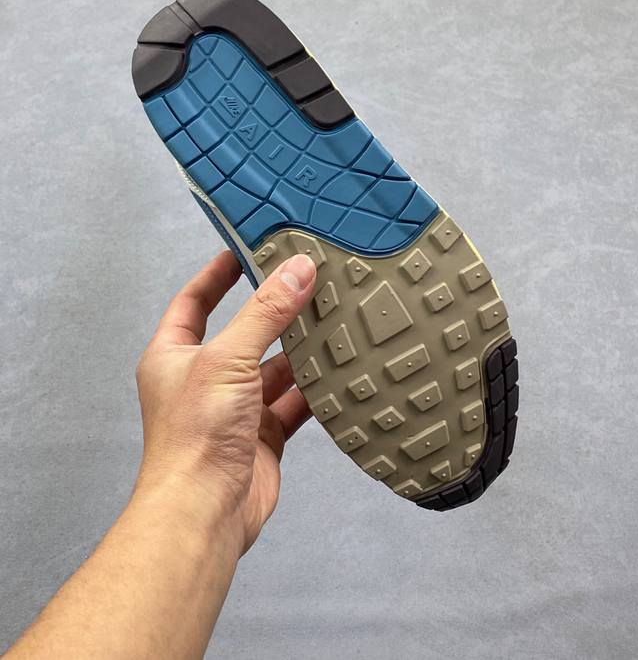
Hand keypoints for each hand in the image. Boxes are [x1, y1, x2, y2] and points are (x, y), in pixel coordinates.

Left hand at [134, 250, 316, 554]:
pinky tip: (337, 371)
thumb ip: (265, 313)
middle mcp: (203, 379)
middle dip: (273, 312)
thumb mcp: (228, 359)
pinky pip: (292, 402)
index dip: (218, 274)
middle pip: (243, 333)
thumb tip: (296, 270)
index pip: (195, 301)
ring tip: (330, 319)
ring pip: (272, 368)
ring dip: (298, 350)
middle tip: (305, 282)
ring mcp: (234, 408)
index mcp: (175, 356)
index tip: (245, 250)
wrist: (205, 512)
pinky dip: (313, 388)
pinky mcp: (262, 434)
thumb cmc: (195, 437)